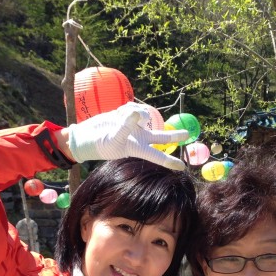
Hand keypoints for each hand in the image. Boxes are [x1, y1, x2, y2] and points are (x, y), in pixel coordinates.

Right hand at [64, 102, 187, 169]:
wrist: (87, 136)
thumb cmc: (99, 144)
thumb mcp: (113, 137)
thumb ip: (126, 126)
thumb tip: (138, 112)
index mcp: (138, 148)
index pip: (158, 156)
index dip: (171, 161)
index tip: (183, 167)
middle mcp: (140, 138)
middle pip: (162, 136)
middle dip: (175, 135)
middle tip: (188, 134)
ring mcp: (136, 128)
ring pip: (145, 115)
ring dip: (136, 113)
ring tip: (120, 117)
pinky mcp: (129, 117)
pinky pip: (134, 108)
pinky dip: (127, 108)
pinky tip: (117, 113)